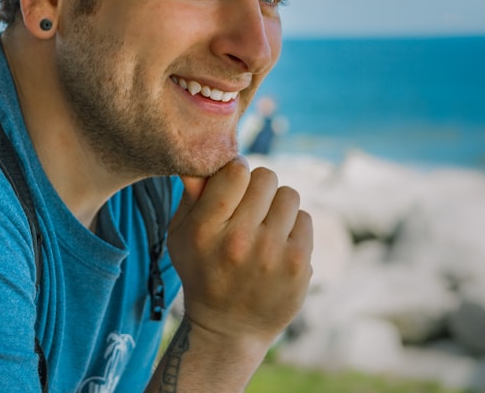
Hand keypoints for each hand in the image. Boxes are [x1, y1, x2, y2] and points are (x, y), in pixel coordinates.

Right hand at [168, 158, 312, 347]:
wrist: (229, 328)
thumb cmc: (202, 271)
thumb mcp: (180, 234)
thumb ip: (191, 193)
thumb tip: (203, 157)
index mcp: (205, 228)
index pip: (235, 170)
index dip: (236, 170)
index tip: (233, 184)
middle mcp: (238, 240)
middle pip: (265, 177)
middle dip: (257, 188)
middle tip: (249, 209)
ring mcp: (272, 253)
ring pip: (288, 194)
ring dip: (277, 206)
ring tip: (264, 227)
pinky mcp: (299, 265)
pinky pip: (304, 218)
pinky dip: (292, 227)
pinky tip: (278, 245)